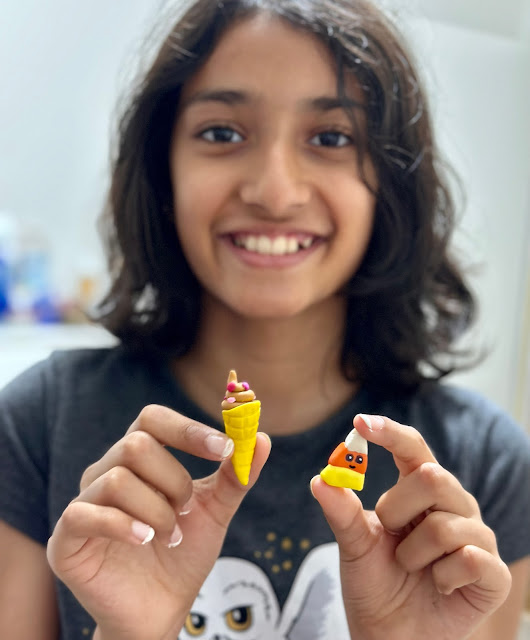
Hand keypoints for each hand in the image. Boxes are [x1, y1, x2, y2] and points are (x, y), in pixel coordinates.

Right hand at [46, 404, 270, 639]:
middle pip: (135, 445)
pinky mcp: (66, 539)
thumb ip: (236, 475)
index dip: (187, 429)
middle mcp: (106, 472)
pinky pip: (84, 513)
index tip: (224, 448)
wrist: (162, 609)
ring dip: (157, 511)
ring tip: (170, 535)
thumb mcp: (216, 510)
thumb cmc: (184, 553)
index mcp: (139, 459)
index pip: (152, 418)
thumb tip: (262, 438)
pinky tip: (145, 541)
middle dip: (174, 480)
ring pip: (117, 480)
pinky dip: (124, 525)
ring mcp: (83, 503)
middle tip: (186, 512)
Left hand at [311, 414, 510, 639]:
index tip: (360, 421)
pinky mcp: (493, 572)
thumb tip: (320, 478)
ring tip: (410, 567)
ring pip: (445, 524)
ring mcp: (477, 536)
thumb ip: (341, 512)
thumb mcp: (354, 545)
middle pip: (433, 477)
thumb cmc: (376, 582)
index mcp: (421, 489)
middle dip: (397, 509)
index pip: (412, 447)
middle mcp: (454, 504)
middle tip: (388, 534)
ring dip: (413, 553)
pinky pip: (469, 559)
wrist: (392, 635)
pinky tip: (437, 585)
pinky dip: (441, 577)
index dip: (389, 432)